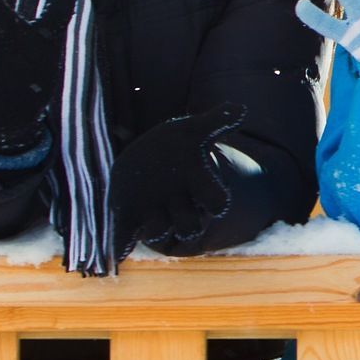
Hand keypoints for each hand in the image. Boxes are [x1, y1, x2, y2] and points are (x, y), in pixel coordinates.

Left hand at [110, 106, 245, 259]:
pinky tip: (118, 251)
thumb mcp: (194, 130)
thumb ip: (217, 120)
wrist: (147, 161)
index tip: (219, 201)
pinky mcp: (127, 217)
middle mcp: (179, 205)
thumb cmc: (177, 146)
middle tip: (178, 204)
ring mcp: (153, 213)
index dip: (218, 203)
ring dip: (156, 228)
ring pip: (158, 231)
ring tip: (151, 216)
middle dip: (187, 221)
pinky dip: (121, 245)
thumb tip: (241, 108)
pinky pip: (124, 237)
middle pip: (190, 226)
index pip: (216, 203)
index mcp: (197, 187)